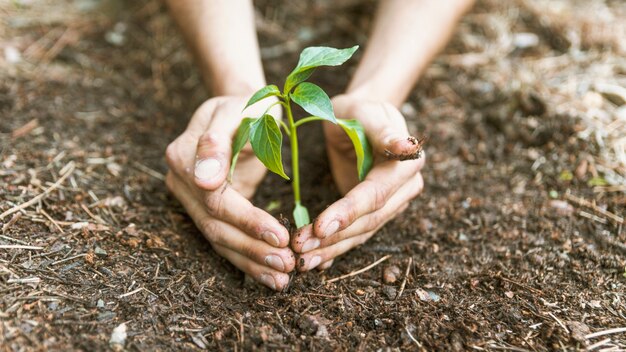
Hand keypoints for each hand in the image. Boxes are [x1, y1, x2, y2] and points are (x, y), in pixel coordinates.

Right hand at [165, 96, 294, 290]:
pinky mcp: (207, 210)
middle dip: (252, 248)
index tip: (281, 235)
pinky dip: (248, 259)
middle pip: (215, 225)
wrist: (243, 108)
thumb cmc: (247, 105)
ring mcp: (190, 198)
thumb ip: (218, 141)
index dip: (247, 220)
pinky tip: (270, 275)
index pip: (215, 199)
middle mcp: (181, 180)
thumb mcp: (239, 111)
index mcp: (184, 155)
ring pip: (219, 239)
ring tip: (282, 279)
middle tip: (287, 265)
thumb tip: (203, 180)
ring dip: (251, 262)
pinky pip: (225, 239)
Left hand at [292, 94, 424, 270]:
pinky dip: (335, 249)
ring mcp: (392, 204)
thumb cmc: (358, 110)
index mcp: (406, 165)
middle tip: (299, 248)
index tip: (319, 227)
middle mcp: (405, 189)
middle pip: (369, 220)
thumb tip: (409, 148)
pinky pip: (356, 234)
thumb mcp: (364, 112)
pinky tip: (315, 262)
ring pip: (362, 233)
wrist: (358, 118)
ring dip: (331, 249)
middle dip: (334, 237)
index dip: (348, 212)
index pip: (375, 194)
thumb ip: (383, 130)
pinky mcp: (375, 212)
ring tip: (301, 261)